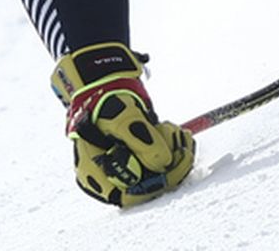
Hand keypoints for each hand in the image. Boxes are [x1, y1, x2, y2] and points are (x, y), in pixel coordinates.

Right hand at [50, 41, 195, 208]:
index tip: (173, 166)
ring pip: (156, 175)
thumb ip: (139, 138)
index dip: (152, 185)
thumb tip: (163, 162)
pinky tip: (178, 133)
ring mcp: (126, 168)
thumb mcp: (121, 117)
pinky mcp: (140, 159)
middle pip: (145, 186)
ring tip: (175, 128)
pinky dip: (173, 150)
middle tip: (183, 141)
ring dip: (173, 154)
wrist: (105, 84)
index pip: (127, 195)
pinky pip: (160, 163)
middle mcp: (110, 176)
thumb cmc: (105, 100)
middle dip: (169, 165)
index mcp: (94, 171)